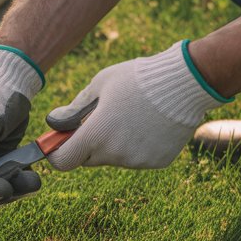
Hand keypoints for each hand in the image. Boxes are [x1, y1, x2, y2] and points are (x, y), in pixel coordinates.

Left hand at [45, 41, 231, 169]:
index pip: (63, 161)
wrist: (186, 83)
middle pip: (87, 159)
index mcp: (95, 135)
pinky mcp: (156, 162)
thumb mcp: (100, 85)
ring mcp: (137, 160)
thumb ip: (74, 108)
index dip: (57, 152)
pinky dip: (136, 146)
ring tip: (132, 116)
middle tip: (99, 121)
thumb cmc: (138, 78)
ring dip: (114, 144)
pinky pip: (136, 158)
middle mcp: (114, 154)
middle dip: (87, 144)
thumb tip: (54, 122)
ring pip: (113, 158)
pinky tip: (149, 124)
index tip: (59, 143)